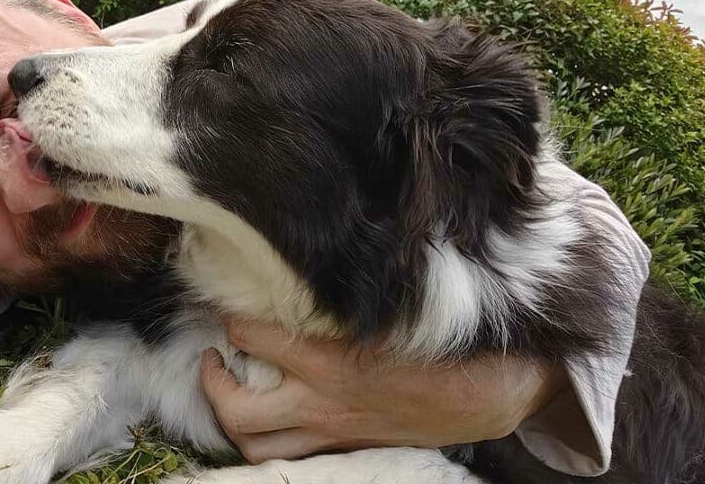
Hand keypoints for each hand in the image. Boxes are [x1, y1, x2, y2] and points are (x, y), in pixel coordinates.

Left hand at [201, 318, 566, 463]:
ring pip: (259, 446)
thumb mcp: (392, 302)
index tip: (225, 299)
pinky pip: (294, 457)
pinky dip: (272, 441)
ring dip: (233, 422)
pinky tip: (272, 417)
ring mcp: (333, 432)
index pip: (251, 334)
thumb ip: (346, 287)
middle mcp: (320, 401)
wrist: (492, 390)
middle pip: (237, 410)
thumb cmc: (444, 336)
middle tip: (213, 355)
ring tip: (230, 392)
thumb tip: (319, 247)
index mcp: (328, 358)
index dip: (229, 316)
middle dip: (212, 383)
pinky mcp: (349, 447)